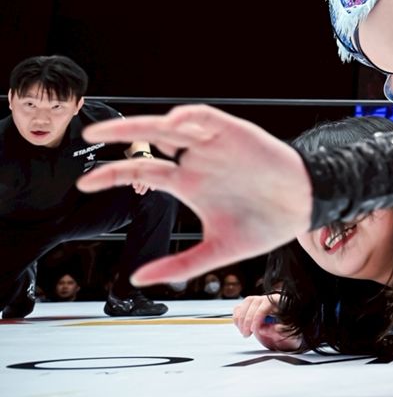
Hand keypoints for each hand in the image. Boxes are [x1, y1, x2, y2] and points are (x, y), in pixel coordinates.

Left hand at [77, 105, 312, 286]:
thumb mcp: (217, 251)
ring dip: (148, 123)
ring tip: (126, 128)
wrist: (304, 207)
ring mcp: (214, 145)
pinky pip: (206, 118)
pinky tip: (175, 123)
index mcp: (189, 184)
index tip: (85, 183)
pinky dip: (189, 117)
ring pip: (173, 126)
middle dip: (120, 135)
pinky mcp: (235, 134)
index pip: (143, 170)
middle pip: (150, 141)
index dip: (113, 174)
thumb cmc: (264, 226)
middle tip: (90, 134)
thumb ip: (179, 265)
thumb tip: (137, 279)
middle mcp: (197, 160)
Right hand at [232, 294, 304, 351]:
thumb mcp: (288, 329)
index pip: (265, 305)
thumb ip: (280, 329)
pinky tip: (240, 327)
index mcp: (279, 301)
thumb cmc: (287, 326)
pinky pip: (239, 307)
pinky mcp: (249, 306)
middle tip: (247, 334)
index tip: (254, 330)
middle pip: (253, 303)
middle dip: (247, 320)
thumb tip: (268, 328)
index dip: (257, 317)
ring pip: (245, 304)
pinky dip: (237, 317)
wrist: (284, 326)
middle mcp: (267, 298)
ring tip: (244, 332)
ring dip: (241, 319)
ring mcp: (257, 301)